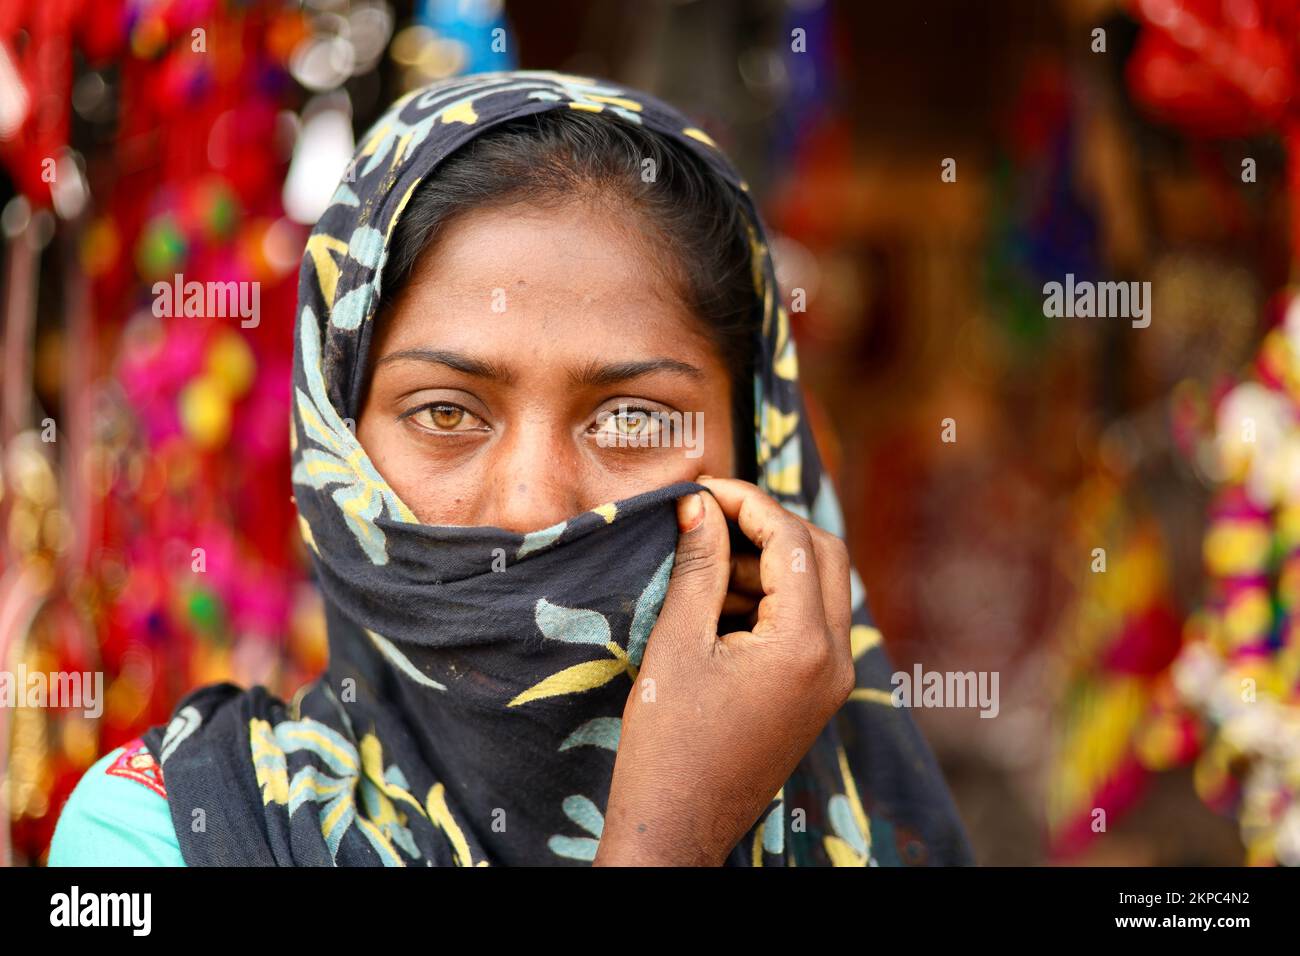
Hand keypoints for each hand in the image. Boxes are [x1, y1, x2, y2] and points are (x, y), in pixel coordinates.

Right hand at [593, 476, 854, 865]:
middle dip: (770, 526)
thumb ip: (697, 566)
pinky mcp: (818, 693)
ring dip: (770, 563)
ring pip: (821, 587)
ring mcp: (832, 680)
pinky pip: (811, 623)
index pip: (792, 541)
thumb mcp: (678, 643)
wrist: (679, 826)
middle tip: (712, 517)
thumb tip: (700, 503)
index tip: (704, 487)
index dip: (748, 502)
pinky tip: (720, 605)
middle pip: (824, 554)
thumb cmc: (669, 742)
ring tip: (705, 569)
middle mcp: (835, 659)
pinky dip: (773, 598)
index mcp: (804, 645)